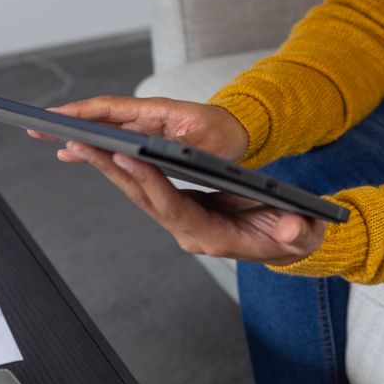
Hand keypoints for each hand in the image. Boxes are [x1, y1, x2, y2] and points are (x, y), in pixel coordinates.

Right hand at [28, 95, 248, 161]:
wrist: (237, 132)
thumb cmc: (223, 134)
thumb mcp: (204, 142)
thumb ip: (176, 145)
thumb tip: (150, 149)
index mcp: (156, 111)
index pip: (111, 108)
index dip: (82, 112)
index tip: (57, 116)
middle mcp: (145, 116)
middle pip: (100, 117)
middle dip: (68, 121)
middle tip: (36, 127)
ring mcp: (144, 127)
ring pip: (103, 129)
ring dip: (77, 135)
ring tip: (47, 141)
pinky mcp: (146, 138)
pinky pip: (114, 140)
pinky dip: (93, 146)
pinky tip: (74, 153)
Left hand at [30, 94, 325, 264]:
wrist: (289, 242)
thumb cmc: (296, 234)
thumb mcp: (302, 233)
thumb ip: (297, 233)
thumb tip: (291, 229)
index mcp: (215, 236)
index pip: (175, 210)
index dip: (152, 185)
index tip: (131, 160)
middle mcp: (191, 231)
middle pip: (146, 201)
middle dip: (115, 171)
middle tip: (85, 145)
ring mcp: (183, 221)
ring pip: (140, 194)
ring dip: (111, 168)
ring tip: (81, 142)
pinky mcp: (182, 209)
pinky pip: (147, 188)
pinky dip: (126, 169)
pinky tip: (104, 149)